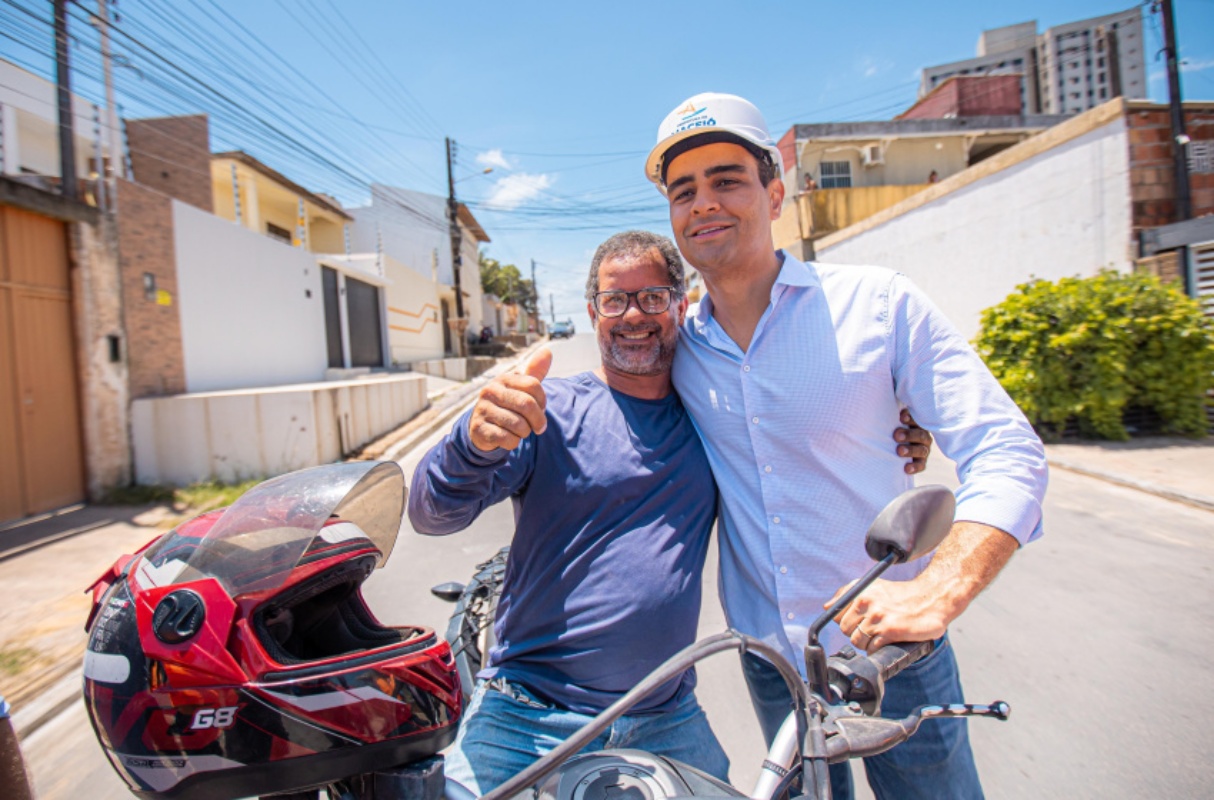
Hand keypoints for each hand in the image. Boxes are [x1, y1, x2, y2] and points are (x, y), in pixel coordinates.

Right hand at [468, 348, 551, 451]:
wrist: (481, 427)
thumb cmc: (507, 405)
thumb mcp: (520, 388)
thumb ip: (535, 373)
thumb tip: (548, 351)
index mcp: (503, 379)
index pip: (533, 385)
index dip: (543, 400)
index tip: (541, 409)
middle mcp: (490, 391)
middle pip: (527, 404)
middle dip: (538, 420)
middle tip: (539, 427)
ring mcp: (483, 409)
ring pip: (519, 425)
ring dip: (525, 432)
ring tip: (520, 431)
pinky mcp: (479, 429)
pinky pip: (507, 439)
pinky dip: (513, 442)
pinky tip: (508, 438)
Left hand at [828, 577, 949, 651]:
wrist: (932, 598)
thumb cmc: (902, 595)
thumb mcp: (874, 586)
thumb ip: (848, 594)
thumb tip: (827, 607)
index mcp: (860, 591)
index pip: (836, 615)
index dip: (846, 621)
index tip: (858, 622)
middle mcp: (866, 602)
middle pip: (846, 630)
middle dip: (857, 633)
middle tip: (872, 630)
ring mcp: (878, 617)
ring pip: (857, 641)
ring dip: (868, 643)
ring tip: (880, 636)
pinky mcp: (890, 631)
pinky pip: (872, 649)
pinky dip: (877, 650)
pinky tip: (887, 642)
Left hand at [894, 409, 932, 474]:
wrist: (891, 448)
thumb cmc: (889, 429)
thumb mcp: (890, 421)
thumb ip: (888, 412)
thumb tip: (876, 399)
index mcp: (917, 423)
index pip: (917, 419)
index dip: (910, 418)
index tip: (901, 417)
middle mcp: (923, 436)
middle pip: (920, 434)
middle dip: (908, 434)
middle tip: (896, 435)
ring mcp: (923, 449)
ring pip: (921, 450)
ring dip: (911, 450)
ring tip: (899, 451)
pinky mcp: (921, 462)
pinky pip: (921, 465)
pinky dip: (915, 467)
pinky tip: (906, 468)